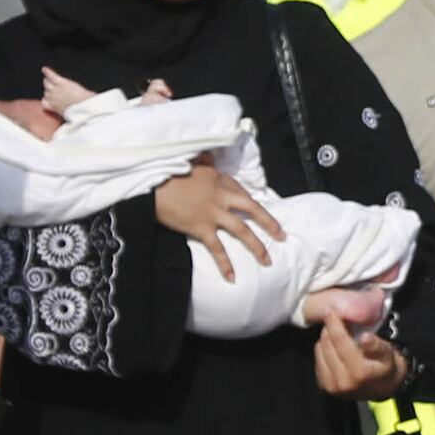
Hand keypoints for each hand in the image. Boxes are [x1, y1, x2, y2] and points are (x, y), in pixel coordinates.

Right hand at [151, 163, 284, 279]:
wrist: (152, 182)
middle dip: (269, 223)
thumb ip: (203, 163)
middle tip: (282, 235)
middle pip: (252, 209)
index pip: (241, 190)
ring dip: (257, 247)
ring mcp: (213, 213)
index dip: (250, 201)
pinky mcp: (201, 227)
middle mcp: (221, 195)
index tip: (257, 210)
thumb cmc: (167, 172)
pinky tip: (232, 278)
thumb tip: (208, 157)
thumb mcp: (191, 162)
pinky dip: (225, 264)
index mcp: (219, 178)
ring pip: (242, 230)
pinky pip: (217, 249)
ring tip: (267, 261)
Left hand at [309, 316, 404, 398]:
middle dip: (330, 328)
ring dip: (326, 338)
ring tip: (336, 333)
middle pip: (327, 344)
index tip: (331, 310)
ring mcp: (331, 386)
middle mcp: (342, 382)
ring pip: (320, 350)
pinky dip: (323, 349)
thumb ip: (377, 346)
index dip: (334, 324)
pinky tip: (333, 346)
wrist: (381, 389)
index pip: (341, 342)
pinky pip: (317, 359)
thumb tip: (365, 337)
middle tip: (336, 319)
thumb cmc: (384, 366)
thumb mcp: (388, 354)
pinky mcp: (324, 386)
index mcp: (359, 373)